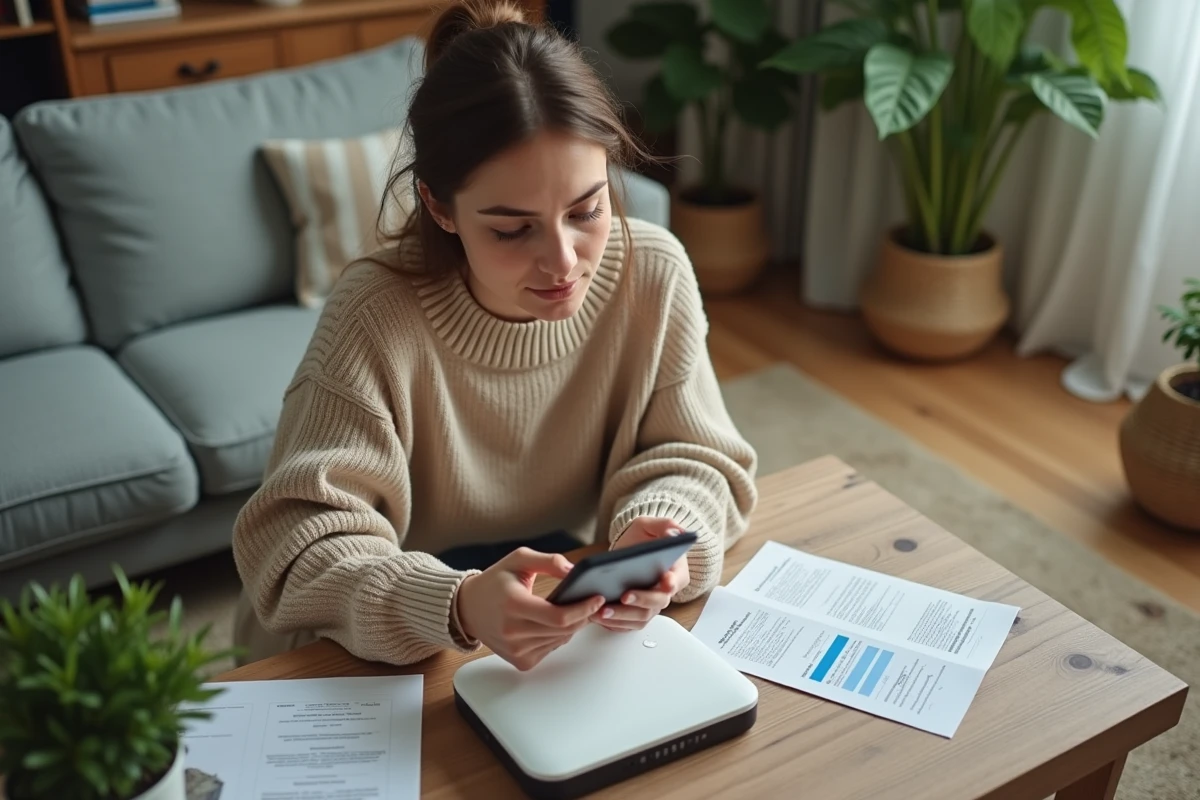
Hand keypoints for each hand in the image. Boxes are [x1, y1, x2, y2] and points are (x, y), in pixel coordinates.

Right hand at [454, 547, 604, 670]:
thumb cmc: (495, 581)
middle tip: (591, 602)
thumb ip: (550, 561)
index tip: (597, 598)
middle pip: (564, 630)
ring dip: (572, 626)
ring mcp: (516, 650)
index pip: (559, 616)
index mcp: (514, 605)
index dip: (584, 609)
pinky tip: (552, 623)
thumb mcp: (519, 560)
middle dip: (583, 616)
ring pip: (560, 640)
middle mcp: (513, 631)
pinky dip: (558, 636)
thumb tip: (575, 571)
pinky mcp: (520, 661)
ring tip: (570, 609)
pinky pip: (551, 649)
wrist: (467, 608)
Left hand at [596, 517, 690, 631]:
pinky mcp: (635, 613)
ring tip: (602, 611)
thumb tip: (675, 532)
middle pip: (656, 604)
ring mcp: (650, 606)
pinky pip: (627, 625)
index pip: (677, 580)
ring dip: (621, 617)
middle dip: (640, 602)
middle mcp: (664, 593)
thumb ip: (665, 525)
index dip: (670, 584)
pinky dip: (613, 624)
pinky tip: (598, 617)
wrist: (629, 552)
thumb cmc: (643, 539)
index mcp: (675, 572)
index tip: (663, 582)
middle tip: (623, 597)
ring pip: (640, 618)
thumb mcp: (651, 525)